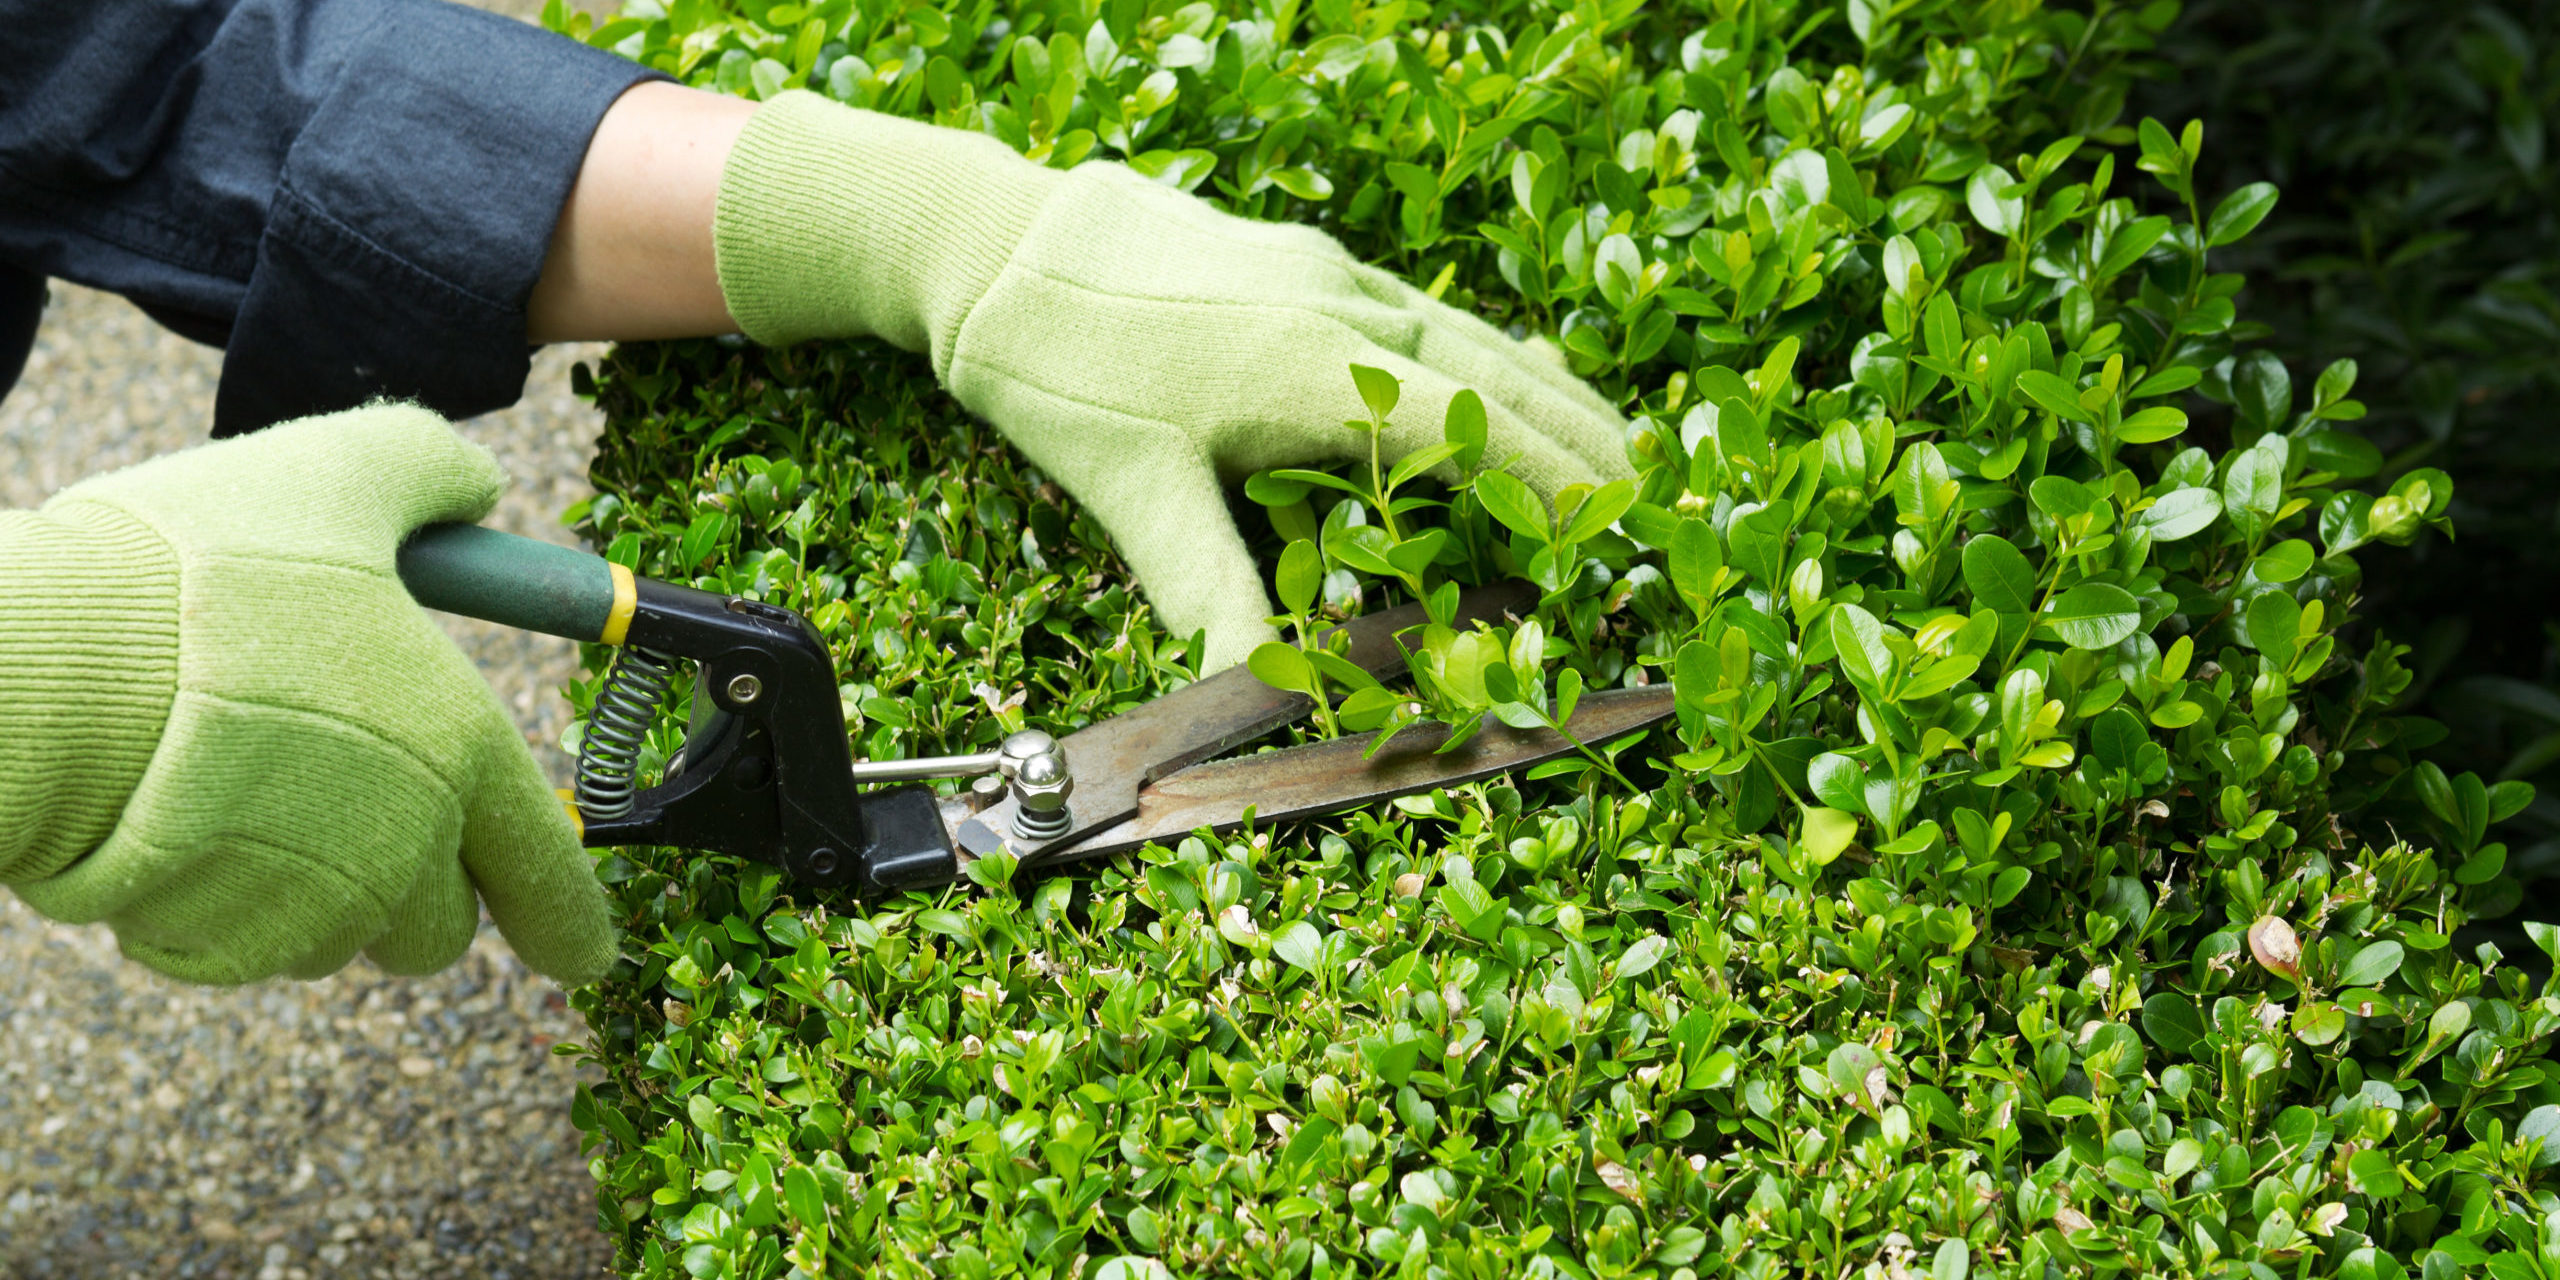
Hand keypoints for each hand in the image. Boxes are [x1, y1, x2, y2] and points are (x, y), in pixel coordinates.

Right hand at [0, 407, 616, 984]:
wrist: (46, 667)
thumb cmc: (202, 570)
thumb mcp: (340, 474)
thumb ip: (427, 473)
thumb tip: (474, 487)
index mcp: (461, 751)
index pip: (551, 876)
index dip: (569, 921)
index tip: (580, 956)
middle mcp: (405, 848)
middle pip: (436, 928)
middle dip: (409, 894)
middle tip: (342, 812)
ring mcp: (308, 908)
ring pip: (334, 938)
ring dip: (303, 890)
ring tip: (232, 791)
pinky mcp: (212, 941)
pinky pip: (231, 944)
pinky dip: (209, 903)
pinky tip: (166, 825)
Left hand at [712, 91, 1630, 669]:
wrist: (990, 240)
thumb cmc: (1056, 368)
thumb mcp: (1132, 493)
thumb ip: (1208, 592)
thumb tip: (1259, 696)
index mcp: (1316, 370)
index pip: (1472, 436)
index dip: (1553, 490)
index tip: (1617, 535)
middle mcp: (1342, 310)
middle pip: (1498, 379)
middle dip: (1583, 442)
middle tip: (1656, 500)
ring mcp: (1326, 274)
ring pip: (1469, 336)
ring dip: (1544, 392)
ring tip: (1611, 440)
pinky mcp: (1301, 258)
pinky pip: (1423, 310)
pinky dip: (1481, 353)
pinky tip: (1493, 374)